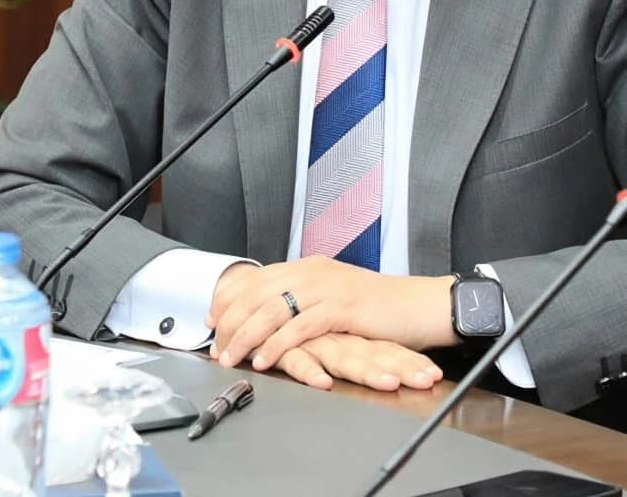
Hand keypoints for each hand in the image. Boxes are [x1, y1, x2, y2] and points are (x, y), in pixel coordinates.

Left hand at [206, 257, 458, 371]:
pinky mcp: (341, 307)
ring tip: (230, 358)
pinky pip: (300, 326)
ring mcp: (327, 287)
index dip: (229, 299)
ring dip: (246, 336)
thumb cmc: (374, 308)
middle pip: (257, 292)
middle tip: (216, 348)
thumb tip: (268, 317)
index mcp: (308, 266)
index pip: (256, 278)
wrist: (415, 304)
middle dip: (230, 321)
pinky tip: (264, 360)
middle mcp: (313, 271)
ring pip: (273, 308)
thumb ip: (301, 301)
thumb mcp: (331, 297)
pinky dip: (277, 344)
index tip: (211, 322)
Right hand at [269, 333, 443, 392]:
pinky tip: (323, 382)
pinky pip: (299, 360)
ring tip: (390, 382)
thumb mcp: (326, 339)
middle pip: (374, 353)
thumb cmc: (293, 323)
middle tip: (426, 378)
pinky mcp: (286, 347)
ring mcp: (314, 340)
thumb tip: (385, 369)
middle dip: (402, 366)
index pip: (385, 348)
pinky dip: (310, 372)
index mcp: (350, 333)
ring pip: (344, 356)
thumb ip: (349, 353)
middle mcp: (336, 336)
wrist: (254, 298)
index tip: (432, 375)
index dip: (409, 361)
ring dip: (368, 370)